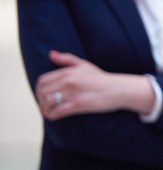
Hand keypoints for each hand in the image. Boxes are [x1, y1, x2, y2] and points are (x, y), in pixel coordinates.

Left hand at [35, 51, 154, 119]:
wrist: (117, 89)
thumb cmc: (101, 78)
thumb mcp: (84, 65)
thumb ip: (66, 59)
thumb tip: (51, 53)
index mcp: (68, 72)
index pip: (43, 81)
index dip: (39, 90)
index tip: (42, 95)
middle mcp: (69, 81)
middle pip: (43, 92)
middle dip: (40, 100)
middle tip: (45, 105)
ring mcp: (73, 93)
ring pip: (48, 102)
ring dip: (46, 109)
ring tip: (49, 111)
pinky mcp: (78, 105)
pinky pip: (58, 111)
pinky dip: (53, 115)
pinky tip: (55, 116)